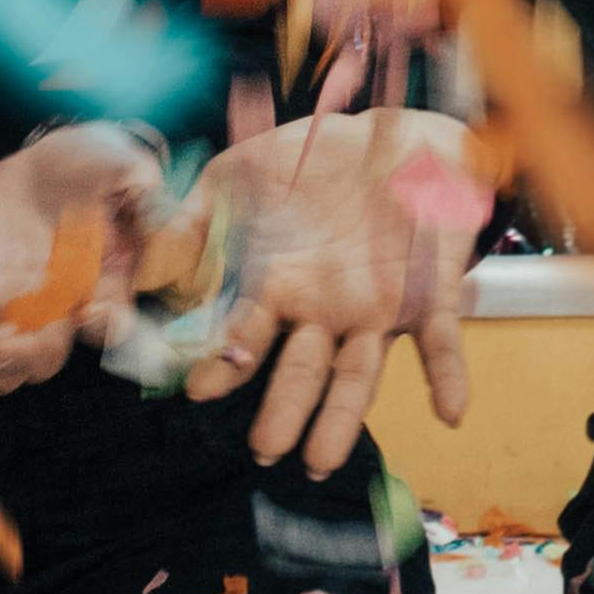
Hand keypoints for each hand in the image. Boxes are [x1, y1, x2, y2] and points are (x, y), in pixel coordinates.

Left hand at [0, 123, 172, 393]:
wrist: (44, 164)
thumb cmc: (95, 167)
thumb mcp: (127, 170)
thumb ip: (145, 194)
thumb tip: (156, 216)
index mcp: (105, 290)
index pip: (109, 328)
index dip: (103, 329)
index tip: (90, 311)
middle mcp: (61, 313)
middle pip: (45, 359)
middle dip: (27, 358)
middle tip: (10, 342)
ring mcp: (15, 312)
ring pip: (2, 365)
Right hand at [190, 109, 482, 476]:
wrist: (391, 132)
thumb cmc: (311, 161)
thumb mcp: (239, 178)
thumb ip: (194, 220)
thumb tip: (144, 267)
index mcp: (278, 290)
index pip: (245, 342)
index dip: (224, 366)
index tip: (200, 391)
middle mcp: (324, 314)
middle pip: (301, 374)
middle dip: (283, 413)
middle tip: (266, 450)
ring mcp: (376, 309)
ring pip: (358, 376)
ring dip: (343, 418)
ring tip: (321, 461)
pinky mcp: (430, 294)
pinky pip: (441, 341)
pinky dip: (446, 375)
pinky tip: (449, 411)